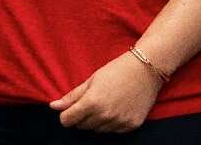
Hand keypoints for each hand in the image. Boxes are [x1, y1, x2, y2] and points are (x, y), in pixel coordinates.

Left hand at [49, 51, 163, 132]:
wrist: (147, 69)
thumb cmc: (117, 70)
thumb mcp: (91, 80)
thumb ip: (72, 96)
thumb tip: (53, 106)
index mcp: (91, 103)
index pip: (67, 120)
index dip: (66, 114)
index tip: (72, 107)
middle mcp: (104, 116)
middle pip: (81, 126)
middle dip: (82, 116)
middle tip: (93, 100)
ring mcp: (118, 122)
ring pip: (97, 129)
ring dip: (97, 120)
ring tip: (107, 102)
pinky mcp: (130, 126)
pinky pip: (113, 131)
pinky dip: (112, 122)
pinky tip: (118, 107)